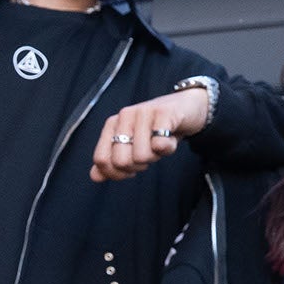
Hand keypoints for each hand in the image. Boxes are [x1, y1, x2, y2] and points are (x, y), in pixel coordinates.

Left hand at [91, 87, 209, 181]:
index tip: (131, 169)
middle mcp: (124, 116)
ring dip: (155, 156)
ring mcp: (143, 112)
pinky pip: (160, 144)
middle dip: (138, 166)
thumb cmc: (157, 130)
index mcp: (112, 124)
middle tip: (149, 153)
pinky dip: (168, 148)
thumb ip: (112, 161)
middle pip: (121, 161)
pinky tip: (170, 138)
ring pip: (141, 156)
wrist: (187, 107)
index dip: (116, 173)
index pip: (101, 159)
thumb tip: (95, 176)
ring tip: (160, 143)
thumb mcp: (133, 145)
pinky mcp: (164, 113)